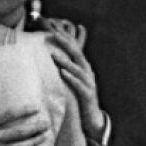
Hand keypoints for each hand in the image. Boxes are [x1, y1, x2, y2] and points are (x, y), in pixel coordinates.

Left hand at [45, 20, 106, 138]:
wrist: (93, 118)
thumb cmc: (80, 99)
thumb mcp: (72, 81)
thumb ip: (65, 70)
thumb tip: (52, 59)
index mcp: (83, 67)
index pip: (74, 48)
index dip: (65, 37)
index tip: (53, 26)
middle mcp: (87, 72)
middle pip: (77, 53)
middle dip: (66, 43)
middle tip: (53, 34)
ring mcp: (89, 83)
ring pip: (78, 69)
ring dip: (65, 61)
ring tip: (54, 55)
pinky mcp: (88, 95)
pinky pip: (79, 85)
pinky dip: (71, 78)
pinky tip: (63, 73)